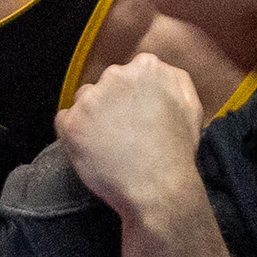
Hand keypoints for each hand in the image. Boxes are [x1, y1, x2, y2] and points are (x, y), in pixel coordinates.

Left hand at [54, 52, 206, 222]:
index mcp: (147, 68)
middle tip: (125, 132)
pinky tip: (94, 150)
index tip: (136, 113)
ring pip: (83, 101)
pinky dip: (75, 134)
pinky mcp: (72, 123)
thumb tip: (158, 71)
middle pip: (105, 84)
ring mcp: (91, 99)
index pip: (131, 72)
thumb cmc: (177, 152)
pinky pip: (65, 121)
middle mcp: (116, 76)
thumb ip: (174, 79)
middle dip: (111, 103)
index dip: (133, 95)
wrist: (159, 188)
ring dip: (91, 117)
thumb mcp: (191, 106)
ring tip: (109, 144)